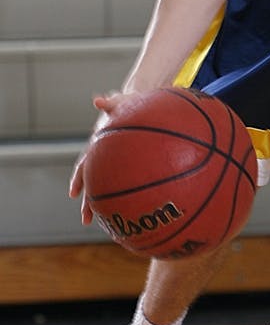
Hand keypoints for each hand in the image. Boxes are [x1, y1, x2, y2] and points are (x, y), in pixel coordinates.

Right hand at [69, 91, 130, 224]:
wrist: (142, 106)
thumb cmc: (131, 104)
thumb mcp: (121, 102)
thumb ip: (110, 102)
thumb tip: (98, 100)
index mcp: (99, 145)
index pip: (85, 164)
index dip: (78, 179)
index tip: (72, 194)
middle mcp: (105, 157)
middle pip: (93, 183)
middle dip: (88, 202)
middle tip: (85, 220)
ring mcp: (117, 162)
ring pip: (108, 187)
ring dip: (105, 205)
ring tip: (105, 224)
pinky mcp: (131, 165)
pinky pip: (129, 182)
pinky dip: (128, 196)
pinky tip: (134, 211)